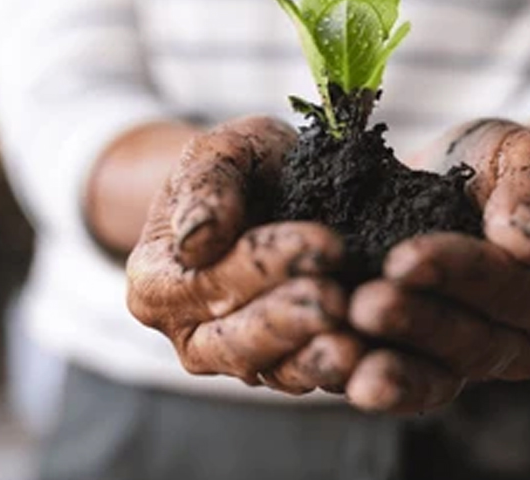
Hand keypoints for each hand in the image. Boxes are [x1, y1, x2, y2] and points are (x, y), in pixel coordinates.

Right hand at [127, 116, 362, 393]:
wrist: (273, 189)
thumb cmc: (240, 167)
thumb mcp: (220, 152)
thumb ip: (205, 186)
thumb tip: (196, 239)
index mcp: (156, 283)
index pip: (208, 280)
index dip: (264, 264)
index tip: (322, 243)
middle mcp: (190, 335)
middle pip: (235, 340)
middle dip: (289, 319)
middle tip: (337, 300)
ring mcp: (239, 360)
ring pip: (275, 371)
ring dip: (316, 359)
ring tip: (354, 345)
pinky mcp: (287, 368)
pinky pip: (312, 377)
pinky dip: (342, 371)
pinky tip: (373, 354)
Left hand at [345, 119, 529, 412]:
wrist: (458, 179)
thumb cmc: (500, 164)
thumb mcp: (528, 154)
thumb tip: (524, 243)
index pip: (512, 289)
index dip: (459, 274)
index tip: (405, 257)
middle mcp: (519, 341)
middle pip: (472, 344)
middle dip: (416, 324)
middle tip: (365, 305)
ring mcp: (467, 360)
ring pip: (433, 380)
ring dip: (387, 372)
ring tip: (345, 360)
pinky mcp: (417, 361)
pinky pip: (393, 381)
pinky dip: (357, 376)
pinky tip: (324, 363)